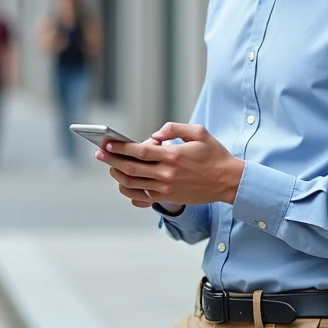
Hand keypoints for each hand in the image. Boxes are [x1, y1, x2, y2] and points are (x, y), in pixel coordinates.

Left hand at [94, 123, 244, 209]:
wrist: (228, 181)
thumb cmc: (214, 155)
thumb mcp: (198, 133)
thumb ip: (174, 129)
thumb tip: (154, 135)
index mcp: (173, 156)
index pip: (139, 151)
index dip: (120, 147)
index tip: (107, 142)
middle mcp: (167, 174)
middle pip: (131, 169)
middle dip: (111, 160)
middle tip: (99, 153)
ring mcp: (166, 189)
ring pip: (133, 185)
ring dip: (117, 176)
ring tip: (110, 167)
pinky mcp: (168, 198)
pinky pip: (142, 198)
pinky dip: (129, 192)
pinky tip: (124, 184)